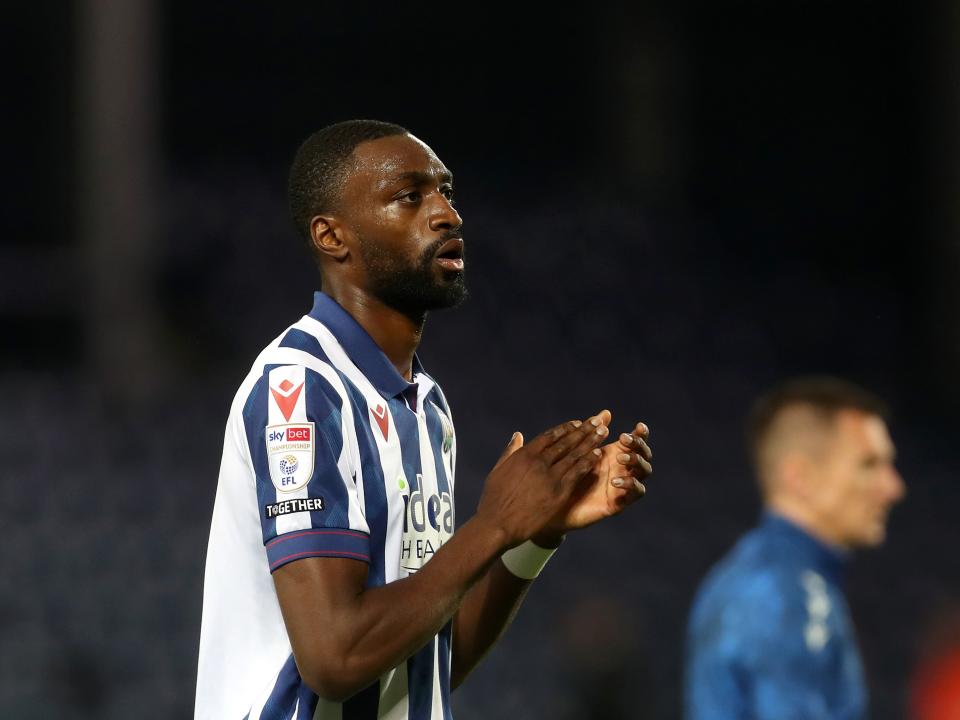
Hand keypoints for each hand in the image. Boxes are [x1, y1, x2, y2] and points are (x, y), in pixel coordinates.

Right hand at [475, 412, 610, 548]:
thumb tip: (518, 435)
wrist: (497, 525)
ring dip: (590, 442)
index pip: (549, 436)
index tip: (577, 423)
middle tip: (597, 421)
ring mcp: (550, 477)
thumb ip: (510, 452)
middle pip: (566, 442)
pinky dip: (589, 462)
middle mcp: (538, 462)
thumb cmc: (494, 500)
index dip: (565, 428)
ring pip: (575, 455)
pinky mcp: (559, 493)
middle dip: (583, 430)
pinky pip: (578, 473)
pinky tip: (598, 455)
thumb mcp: (498, 470)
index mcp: (524, 455)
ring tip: (603, 433)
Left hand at [533, 416, 652, 543]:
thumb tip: (605, 412)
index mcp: (614, 454)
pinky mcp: (620, 501)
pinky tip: (616, 480)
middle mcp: (622, 468)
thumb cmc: (564, 476)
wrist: (553, 506)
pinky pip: (636, 492)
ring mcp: (623, 484)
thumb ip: (589, 433)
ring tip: (619, 457)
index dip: (641, 434)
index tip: (639, 426)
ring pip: (645, 471)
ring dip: (636, 461)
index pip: (636, 441)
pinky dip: (631, 484)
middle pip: (644, 453)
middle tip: (624, 440)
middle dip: (639, 445)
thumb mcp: (576, 452)